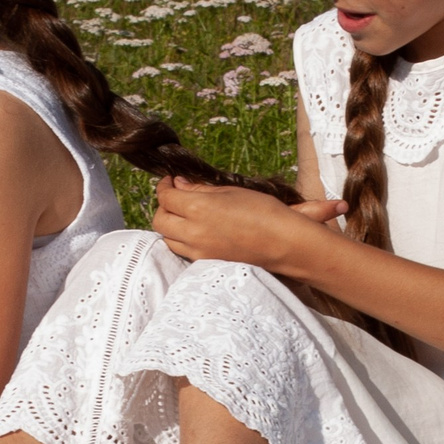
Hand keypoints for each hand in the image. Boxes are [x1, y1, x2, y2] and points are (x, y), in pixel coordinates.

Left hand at [151, 176, 344, 268]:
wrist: (284, 243)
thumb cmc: (263, 212)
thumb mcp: (231, 191)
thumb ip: (200, 189)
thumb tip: (179, 184)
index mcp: (198, 208)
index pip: (166, 197)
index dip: (164, 186)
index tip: (171, 181)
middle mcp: (193, 232)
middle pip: (159, 220)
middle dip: (162, 206)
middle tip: (175, 197)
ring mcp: (198, 251)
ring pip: (167, 238)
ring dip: (170, 225)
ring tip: (184, 215)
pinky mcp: (206, 262)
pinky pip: (182, 251)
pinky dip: (181, 239)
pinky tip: (195, 231)